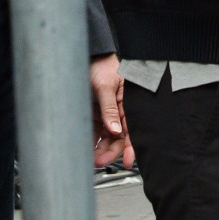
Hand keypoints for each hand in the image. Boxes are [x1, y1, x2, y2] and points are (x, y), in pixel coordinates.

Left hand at [89, 54, 133, 168]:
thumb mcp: (106, 87)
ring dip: (101, 150)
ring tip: (92, 159)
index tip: (127, 160)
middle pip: (119, 137)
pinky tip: (86, 150)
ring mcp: (107, 113)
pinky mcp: (96, 115)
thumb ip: (110, 109)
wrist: (87, 58)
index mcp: (128, 103)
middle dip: (111, 151)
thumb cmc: (101, 66)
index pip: (132, 128)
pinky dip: (92, 142)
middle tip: (101, 161)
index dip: (130, 146)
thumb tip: (115, 130)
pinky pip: (95, 133)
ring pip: (107, 138)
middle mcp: (119, 110)